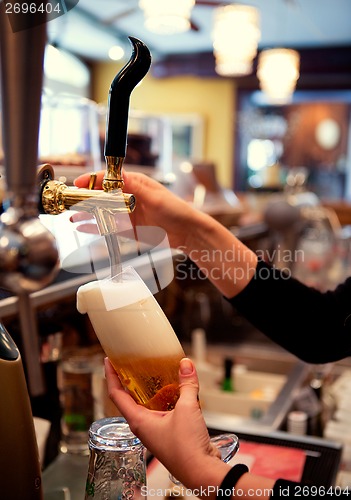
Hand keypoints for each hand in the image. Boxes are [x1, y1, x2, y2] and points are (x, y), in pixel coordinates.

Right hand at [74, 170, 203, 249]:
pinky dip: (94, 227)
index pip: (109, 179)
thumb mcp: (155, 197)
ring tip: (71, 214)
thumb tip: (119, 174)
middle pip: (102, 196)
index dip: (92, 180)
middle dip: (85, 197)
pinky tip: (82, 227)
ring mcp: (127, 214)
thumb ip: (135, 187)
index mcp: (135, 184)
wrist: (187, 232)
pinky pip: (108, 228)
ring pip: (102, 212)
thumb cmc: (176, 210)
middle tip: (69, 200)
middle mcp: (128, 198)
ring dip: (86, 213)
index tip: (78, 183)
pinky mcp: (128, 230)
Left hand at [104, 357, 229, 491]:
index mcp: (139, 421)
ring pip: (148, 405)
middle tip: (131, 363)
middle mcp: (144, 427)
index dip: (111, 376)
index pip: (116, 395)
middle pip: (130, 399)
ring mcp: (156, 431)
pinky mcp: (170, 434)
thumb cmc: (187, 449)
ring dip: (150, 389)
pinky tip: (176, 390)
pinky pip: (163, 411)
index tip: (109, 361)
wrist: (202, 473)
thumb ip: (186, 385)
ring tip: (154, 372)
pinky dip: (167, 399)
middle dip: (129, 381)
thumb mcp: (187, 408)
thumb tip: (185, 365)